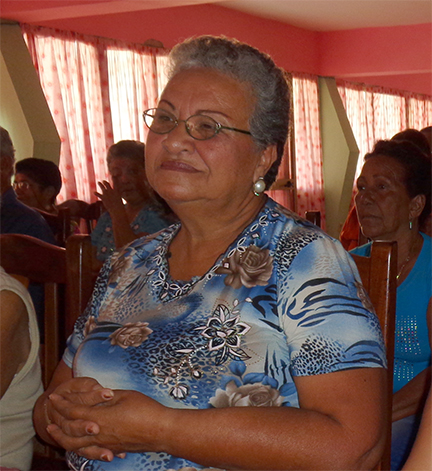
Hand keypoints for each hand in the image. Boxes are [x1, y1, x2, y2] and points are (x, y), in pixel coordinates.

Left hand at [47, 389, 168, 460]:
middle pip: (70, 431)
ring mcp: (105, 444)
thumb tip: (97, 396)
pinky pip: (90, 451)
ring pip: (77, 445)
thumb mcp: (125, 396)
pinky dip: (80, 448)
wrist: (161, 431)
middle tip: (49, 416)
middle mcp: (98, 433)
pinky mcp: (113, 449)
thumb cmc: (145, 409)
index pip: (75, 410)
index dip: (63, 403)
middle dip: (58, 422)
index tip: (54, 397)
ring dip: (63, 438)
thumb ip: (107, 397)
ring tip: (55, 433)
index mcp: (100, 417)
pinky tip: (79, 445)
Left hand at [94, 181, 123, 214]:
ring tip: (98, 182)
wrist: (117, 209)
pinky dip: (96, 193)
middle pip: (107, 184)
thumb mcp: (120, 200)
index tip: (113, 175)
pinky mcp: (103, 197)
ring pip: (102, 187)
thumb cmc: (119, 206)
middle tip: (103, 181)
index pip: (115, 183)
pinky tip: (94, 192)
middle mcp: (111, 191)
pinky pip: (98, 194)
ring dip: (100, 184)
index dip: (114, 179)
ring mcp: (107, 194)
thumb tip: (117, 199)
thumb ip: (117, 198)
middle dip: (105, 182)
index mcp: (116, 191)